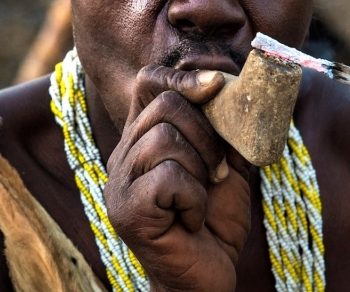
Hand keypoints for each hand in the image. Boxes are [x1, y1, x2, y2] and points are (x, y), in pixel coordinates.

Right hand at [103, 66, 250, 291]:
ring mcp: (120, 183)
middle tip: (217, 172)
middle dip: (207, 135)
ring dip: (201, 169)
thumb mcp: (227, 160)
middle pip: (166, 106)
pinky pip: (168, 177)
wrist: (209, 276)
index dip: (182, 77)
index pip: (149, 81)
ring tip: (202, 199)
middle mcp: (124, 154)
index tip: (215, 85)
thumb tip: (229, 80)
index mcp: (144, 136)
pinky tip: (192, 220)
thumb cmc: (216, 219)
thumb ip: (224, 124)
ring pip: (165, 138)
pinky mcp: (127, 211)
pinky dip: (194, 198)